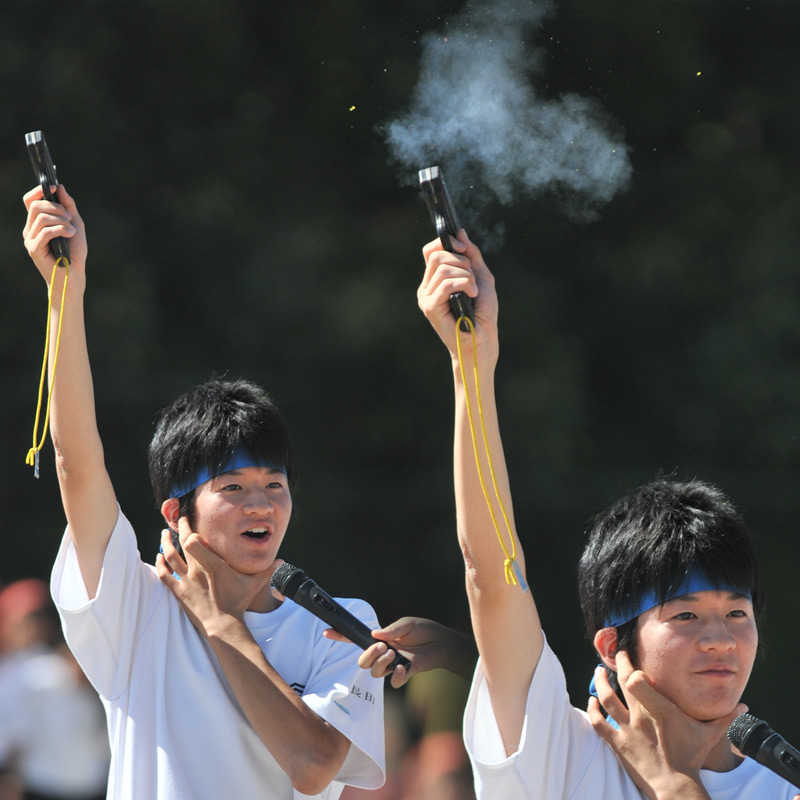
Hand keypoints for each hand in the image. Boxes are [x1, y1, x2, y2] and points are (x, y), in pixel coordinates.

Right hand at [22, 185, 86, 282]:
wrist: (74, 274)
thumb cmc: (74, 251)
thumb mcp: (75, 223)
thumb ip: (68, 206)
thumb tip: (60, 187)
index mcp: (37, 222)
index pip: (30, 200)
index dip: (40, 191)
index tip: (54, 187)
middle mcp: (30, 229)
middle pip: (37, 206)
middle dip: (57, 207)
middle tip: (70, 218)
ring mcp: (30, 239)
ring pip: (42, 217)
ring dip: (61, 220)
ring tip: (72, 230)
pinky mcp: (33, 249)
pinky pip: (45, 231)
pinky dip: (61, 230)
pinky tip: (70, 235)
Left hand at [156, 519, 276, 636]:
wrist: (223, 626)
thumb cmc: (238, 602)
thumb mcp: (254, 584)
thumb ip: (267, 570)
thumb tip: (282, 560)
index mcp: (213, 564)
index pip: (193, 541)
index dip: (189, 529)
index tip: (190, 519)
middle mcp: (197, 570)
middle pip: (181, 543)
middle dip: (179, 528)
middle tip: (179, 519)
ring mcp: (186, 581)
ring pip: (170, 557)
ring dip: (165, 543)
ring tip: (164, 533)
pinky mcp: (180, 593)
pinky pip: (166, 575)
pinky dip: (160, 564)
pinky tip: (158, 556)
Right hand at [324, 616, 474, 688]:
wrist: (442, 642)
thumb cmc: (424, 630)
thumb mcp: (406, 624)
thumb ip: (391, 630)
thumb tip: (375, 635)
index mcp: (381, 640)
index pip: (357, 639)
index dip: (341, 636)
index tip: (327, 632)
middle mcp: (383, 654)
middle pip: (362, 662)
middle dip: (368, 656)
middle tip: (382, 647)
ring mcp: (393, 665)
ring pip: (374, 673)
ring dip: (381, 663)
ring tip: (394, 654)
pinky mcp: (404, 674)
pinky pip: (393, 682)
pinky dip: (396, 676)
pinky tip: (404, 667)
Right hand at [417, 230, 497, 363]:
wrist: (483, 339)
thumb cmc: (482, 313)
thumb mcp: (481, 276)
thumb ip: (471, 255)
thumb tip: (459, 232)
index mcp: (435, 280)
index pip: (431, 250)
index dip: (445, 243)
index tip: (463, 248)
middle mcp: (426, 287)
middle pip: (438, 255)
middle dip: (462, 262)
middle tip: (473, 279)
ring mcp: (426, 298)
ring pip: (443, 268)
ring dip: (466, 275)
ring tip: (473, 291)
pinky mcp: (429, 308)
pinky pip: (445, 284)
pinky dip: (463, 284)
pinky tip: (471, 295)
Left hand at [587, 651, 745, 799]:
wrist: (675, 787)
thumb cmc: (691, 758)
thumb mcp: (709, 735)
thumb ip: (724, 718)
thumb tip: (743, 706)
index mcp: (660, 709)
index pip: (637, 679)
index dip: (633, 667)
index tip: (634, 657)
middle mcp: (640, 716)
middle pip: (622, 681)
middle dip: (618, 663)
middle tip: (618, 653)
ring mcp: (627, 729)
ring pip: (606, 698)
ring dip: (600, 681)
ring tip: (598, 670)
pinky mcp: (618, 743)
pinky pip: (599, 722)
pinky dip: (592, 709)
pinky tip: (591, 700)